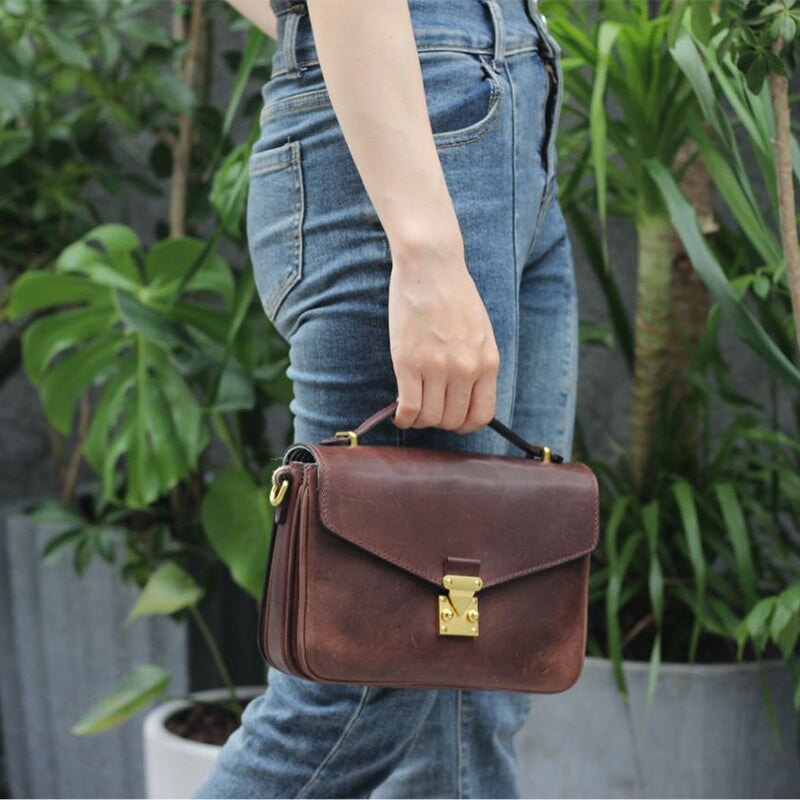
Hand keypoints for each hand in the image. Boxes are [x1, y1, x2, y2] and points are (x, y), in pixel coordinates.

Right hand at [388, 237, 499, 433]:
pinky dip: (402, 418)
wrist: (431, 266)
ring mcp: (436, 367)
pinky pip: (408, 409)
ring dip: (419, 421)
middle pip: (453, 420)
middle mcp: (465, 369)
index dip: (464, 424)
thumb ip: (477, 363)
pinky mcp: (408, 363)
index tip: (452, 417)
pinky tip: (398, 414)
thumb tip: (465, 394)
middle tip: (427, 409)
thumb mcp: (481, 331)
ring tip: (410, 410)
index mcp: (487, 362)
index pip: (481, 415)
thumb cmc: (454, 294)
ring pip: (429, 419)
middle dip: (439, 422)